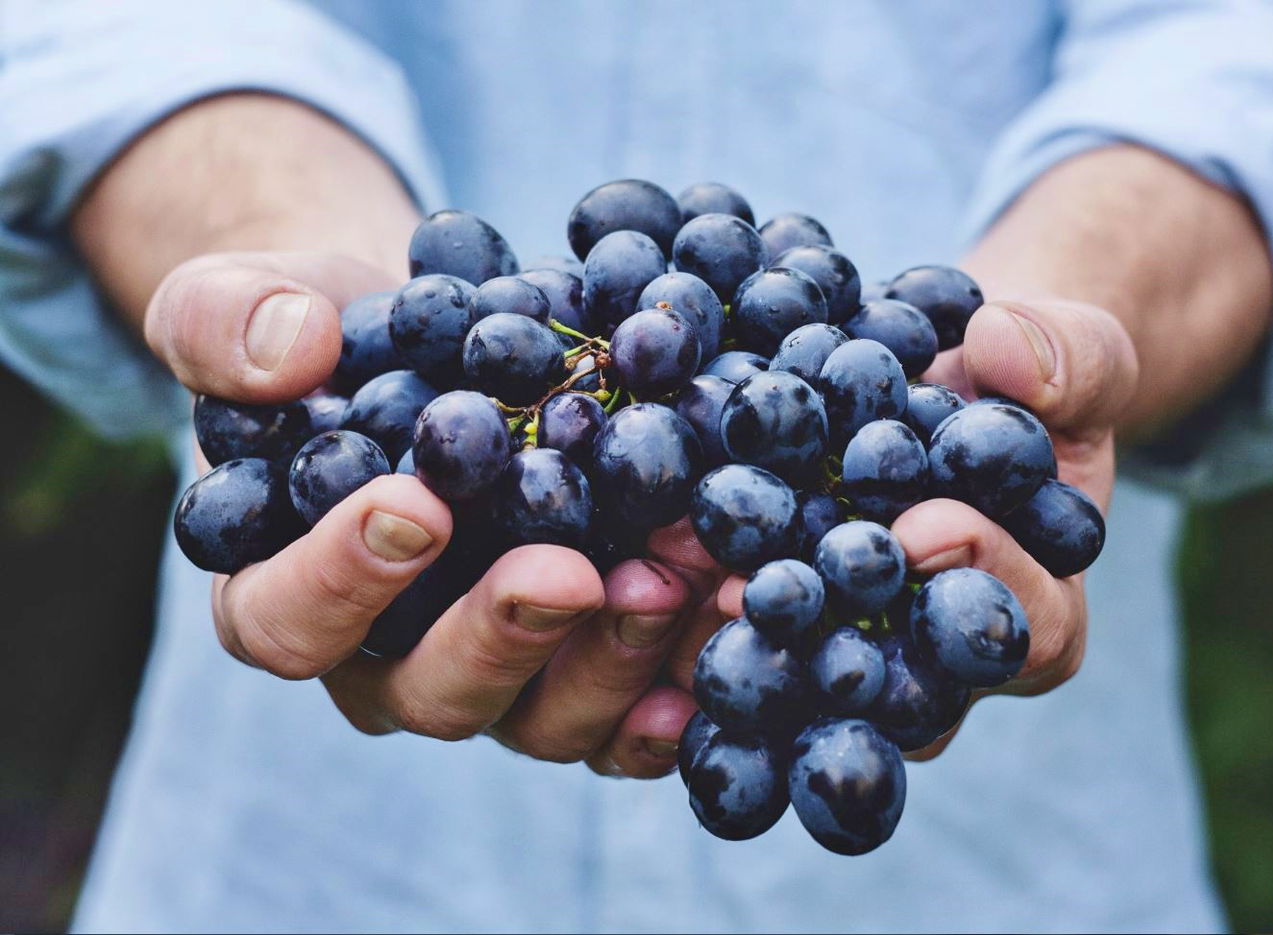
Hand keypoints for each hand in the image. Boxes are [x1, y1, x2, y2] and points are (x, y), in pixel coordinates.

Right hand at [148, 250, 698, 776]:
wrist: (436, 345)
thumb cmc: (326, 336)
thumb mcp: (245, 302)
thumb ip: (227, 322)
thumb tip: (288, 350)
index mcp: (285, 592)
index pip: (287, 620)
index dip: (342, 579)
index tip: (416, 505)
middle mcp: (390, 660)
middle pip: (433, 692)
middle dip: (506, 635)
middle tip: (570, 572)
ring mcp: (499, 675)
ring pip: (547, 716)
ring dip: (618, 656)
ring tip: (682, 576)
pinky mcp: (584, 667)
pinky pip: (632, 711)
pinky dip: (685, 681)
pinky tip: (733, 625)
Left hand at [710, 296, 1138, 757]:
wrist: (950, 384)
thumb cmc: (1029, 381)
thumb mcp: (1077, 354)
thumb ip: (1069, 359)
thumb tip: (1001, 349)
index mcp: (1038, 612)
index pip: (1027, 628)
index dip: (982, 579)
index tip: (923, 526)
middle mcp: (941, 661)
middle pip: (898, 684)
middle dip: (832, 635)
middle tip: (764, 591)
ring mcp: (856, 650)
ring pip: (806, 674)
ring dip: (741, 634)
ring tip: (682, 579)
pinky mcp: (785, 620)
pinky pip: (744, 630)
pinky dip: (694, 599)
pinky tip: (638, 564)